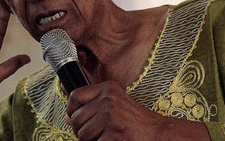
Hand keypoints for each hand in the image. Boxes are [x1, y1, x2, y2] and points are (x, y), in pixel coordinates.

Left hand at [65, 80, 210, 139]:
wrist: (158, 134)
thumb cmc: (136, 122)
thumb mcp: (115, 105)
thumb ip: (92, 107)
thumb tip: (67, 117)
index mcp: (108, 89)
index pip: (75, 96)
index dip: (71, 110)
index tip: (76, 119)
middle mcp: (108, 99)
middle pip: (76, 119)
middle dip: (82, 131)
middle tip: (97, 134)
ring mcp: (111, 117)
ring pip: (82, 135)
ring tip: (107, 137)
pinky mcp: (114, 135)